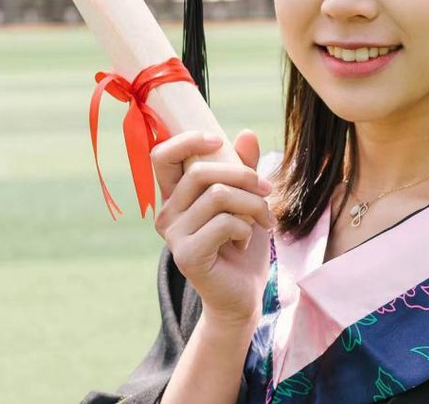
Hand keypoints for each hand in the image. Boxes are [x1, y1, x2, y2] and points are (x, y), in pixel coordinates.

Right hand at [152, 129, 273, 326]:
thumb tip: (246, 133)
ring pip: (218, 196)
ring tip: (263, 220)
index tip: (218, 141)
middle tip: (267, 190)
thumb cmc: (242, 245)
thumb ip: (243, 168)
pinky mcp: (186, 256)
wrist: (244, 295)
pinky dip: (246, 228)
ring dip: (252, 204)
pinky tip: (244, 241)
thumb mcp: (246, 200)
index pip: (162, 155)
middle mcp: (166, 213)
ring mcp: (173, 236)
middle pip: (199, 172)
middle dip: (242, 175)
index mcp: (175, 196)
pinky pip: (224, 223)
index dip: (187, 141)